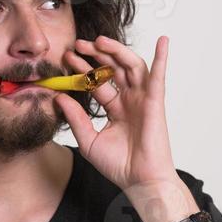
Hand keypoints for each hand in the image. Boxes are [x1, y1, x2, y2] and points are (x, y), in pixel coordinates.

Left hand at [54, 34, 178, 197]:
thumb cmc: (119, 166)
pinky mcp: (155, 102)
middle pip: (113, 69)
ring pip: (131, 66)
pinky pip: (159, 76)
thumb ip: (75, 118)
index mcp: (115, 109)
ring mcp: (143, 100)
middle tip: (77, 44)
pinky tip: (163, 41)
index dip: (83, 69)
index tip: (66, 58)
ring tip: (99, 41)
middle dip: (96, 54)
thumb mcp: (89, 140)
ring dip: (117, 51)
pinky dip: (162, 57)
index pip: (97, 82)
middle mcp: (129, 100)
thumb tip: (59, 96)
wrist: (140, 181)